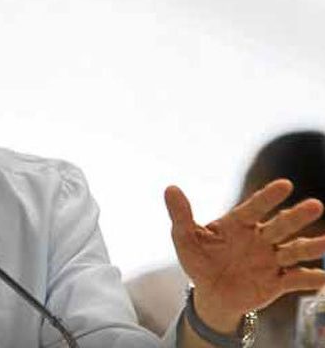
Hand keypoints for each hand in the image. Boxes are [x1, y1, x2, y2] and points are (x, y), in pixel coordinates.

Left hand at [165, 179, 324, 332]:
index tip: (285, 185)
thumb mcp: (185, 238)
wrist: (210, 293)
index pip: (254, 208)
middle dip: (296, 216)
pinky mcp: (276, 282)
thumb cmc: (199, 259)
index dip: (268, 197)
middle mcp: (260, 238)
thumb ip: (181, 215)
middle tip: (315, 205)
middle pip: (280, 225)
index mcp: (238, 224)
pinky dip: (309, 280)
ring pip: (293, 250)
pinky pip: (295, 280)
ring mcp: (270, 260)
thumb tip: (170, 188)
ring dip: (310, 246)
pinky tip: (322, 279)